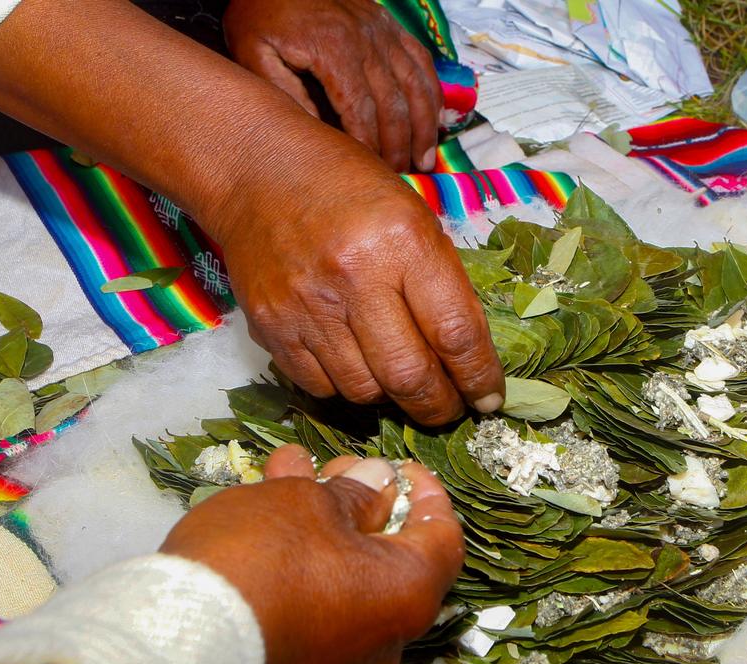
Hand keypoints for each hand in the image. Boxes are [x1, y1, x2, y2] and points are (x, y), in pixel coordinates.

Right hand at [160, 445, 464, 663]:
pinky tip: (262, 516)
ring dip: (318, 520)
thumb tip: (377, 482)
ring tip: (286, 471)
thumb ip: (355, 491)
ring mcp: (338, 661)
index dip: (425, 491)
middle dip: (358, 499)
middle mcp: (385, 638)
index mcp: (408, 594)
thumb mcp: (312, 502)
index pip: (442, 536)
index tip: (399, 465)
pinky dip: (298, 559)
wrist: (178, 642)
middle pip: (387, 555)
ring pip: (342, 574)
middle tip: (331, 465)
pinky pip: (312, 604)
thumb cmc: (262, 559)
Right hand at [217, 143, 505, 426]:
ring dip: (392, 399)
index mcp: (403, 242)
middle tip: (450, 409)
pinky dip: (345, 388)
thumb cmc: (350, 189)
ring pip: (363, 391)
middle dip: (439, 407)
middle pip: (409, 376)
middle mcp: (354, 276)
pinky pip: (319, 386)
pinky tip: (358, 368)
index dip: (479, 377)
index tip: (488, 398)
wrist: (258, 171)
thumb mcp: (415, 216)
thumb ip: (441, 284)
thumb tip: (467, 356)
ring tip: (402, 384)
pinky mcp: (270, 326)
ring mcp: (306, 306)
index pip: (455, 333)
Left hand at [224, 0, 442, 171]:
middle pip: (394, 104)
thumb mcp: (255, 53)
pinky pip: (422, 61)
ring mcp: (383, 31)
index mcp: (333, 49)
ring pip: (417, 85)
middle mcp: (367, 40)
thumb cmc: (262, 14)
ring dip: (425, 126)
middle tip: (400, 174)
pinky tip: (436, 119)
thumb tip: (317, 136)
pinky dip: (433, 93)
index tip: (371, 172)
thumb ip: (284, 94)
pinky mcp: (390, 26)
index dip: (369, 146)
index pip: (360, 110)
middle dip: (400, 145)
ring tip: (425, 158)